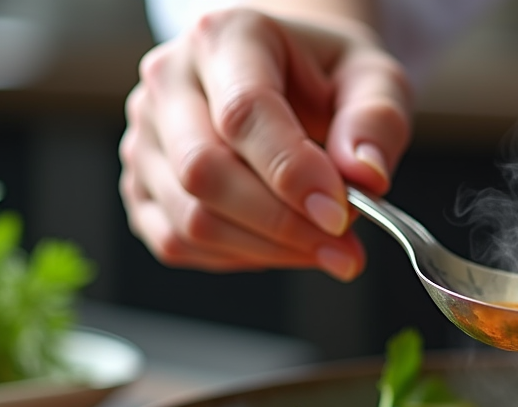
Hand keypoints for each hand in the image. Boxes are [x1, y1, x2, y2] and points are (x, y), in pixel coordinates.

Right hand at [119, 6, 411, 279]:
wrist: (292, 83)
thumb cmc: (329, 80)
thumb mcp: (375, 80)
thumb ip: (376, 121)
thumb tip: (365, 175)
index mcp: (225, 37)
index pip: (243, 112)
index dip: (293, 174)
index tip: (340, 214)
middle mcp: (169, 80)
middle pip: (204, 172)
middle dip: (283, 225)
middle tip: (344, 247)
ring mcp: (146, 136)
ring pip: (190, 218)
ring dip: (268, 250)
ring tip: (325, 249)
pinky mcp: (141, 187)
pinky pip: (178, 244)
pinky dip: (239, 259)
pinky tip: (283, 247)